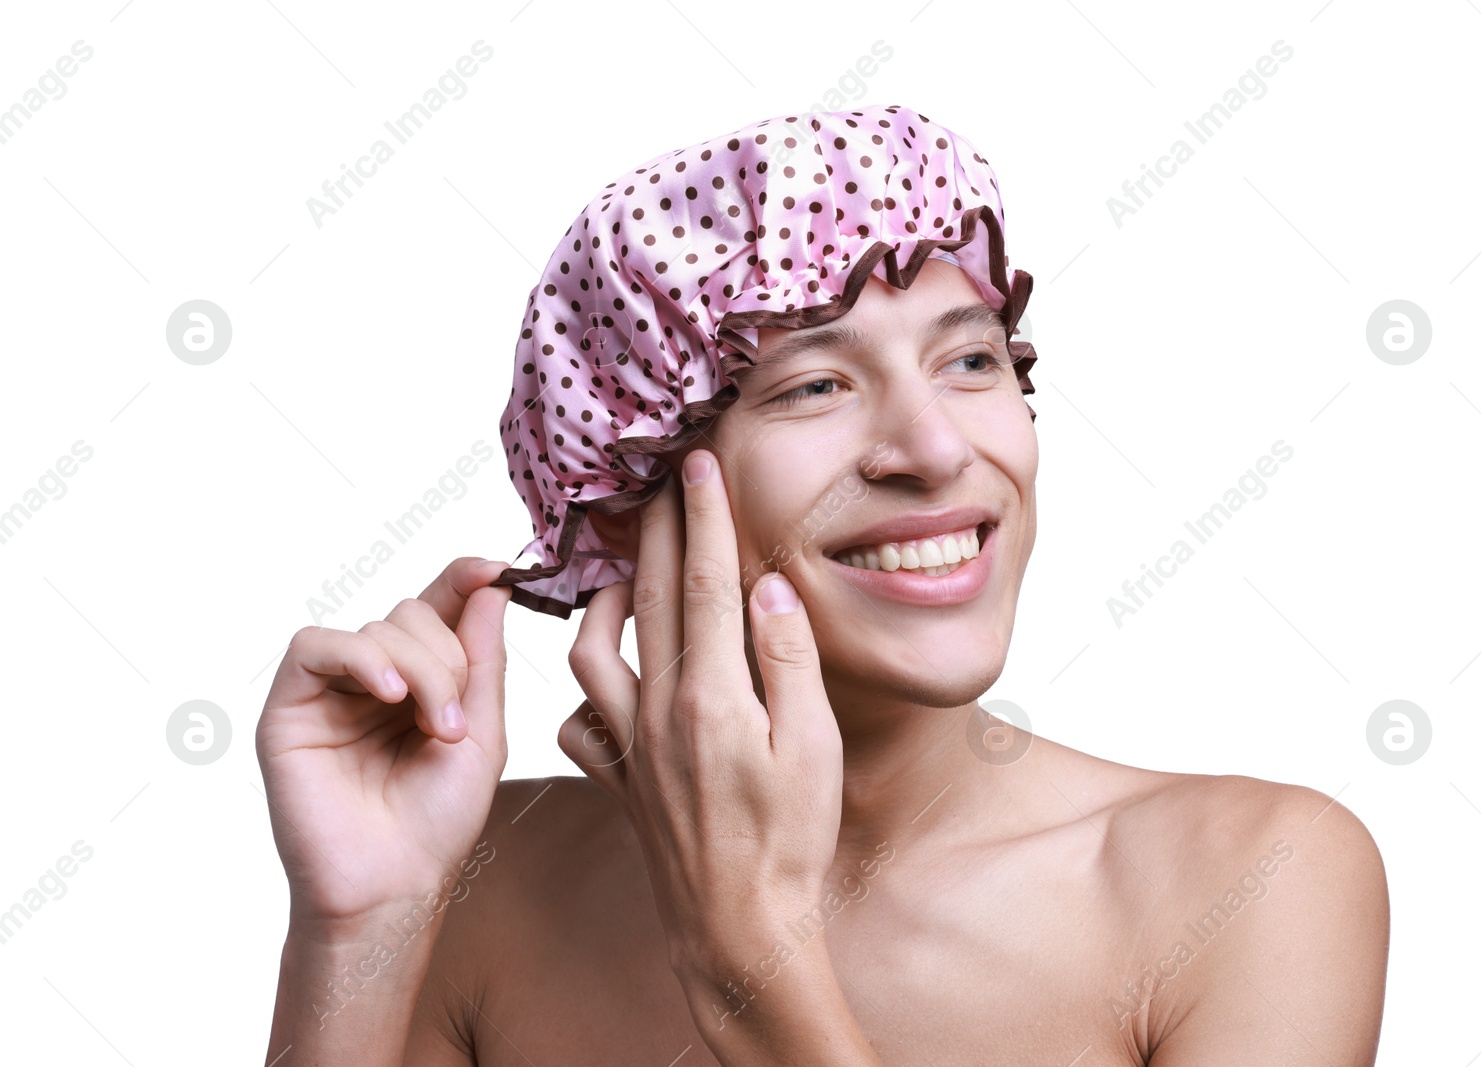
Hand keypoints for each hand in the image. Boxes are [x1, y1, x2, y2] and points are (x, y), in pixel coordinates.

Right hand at [256, 557, 512, 934]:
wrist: (393, 884)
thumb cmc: (436, 821)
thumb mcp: (480, 731)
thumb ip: (482, 657)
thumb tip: (490, 583)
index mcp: (419, 680)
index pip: (437, 608)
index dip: (463, 580)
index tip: (496, 567)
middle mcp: (373, 678)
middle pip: (412, 614)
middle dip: (447, 658)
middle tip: (453, 722)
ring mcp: (329, 690)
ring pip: (376, 628)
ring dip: (418, 669)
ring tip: (432, 728)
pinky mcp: (288, 707)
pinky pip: (317, 646)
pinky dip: (360, 657)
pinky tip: (388, 695)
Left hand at [558, 450, 844, 974]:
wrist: (739, 930)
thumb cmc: (792, 843)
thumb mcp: (816, 747)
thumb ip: (788, 659)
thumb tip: (767, 587)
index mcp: (713, 696)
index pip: (708, 583)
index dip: (704, 517)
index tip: (699, 464)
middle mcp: (659, 711)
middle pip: (652, 597)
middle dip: (657, 530)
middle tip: (660, 481)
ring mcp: (631, 746)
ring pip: (592, 650)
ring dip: (607, 599)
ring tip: (628, 569)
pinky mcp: (618, 778)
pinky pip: (580, 719)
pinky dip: (585, 687)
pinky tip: (606, 675)